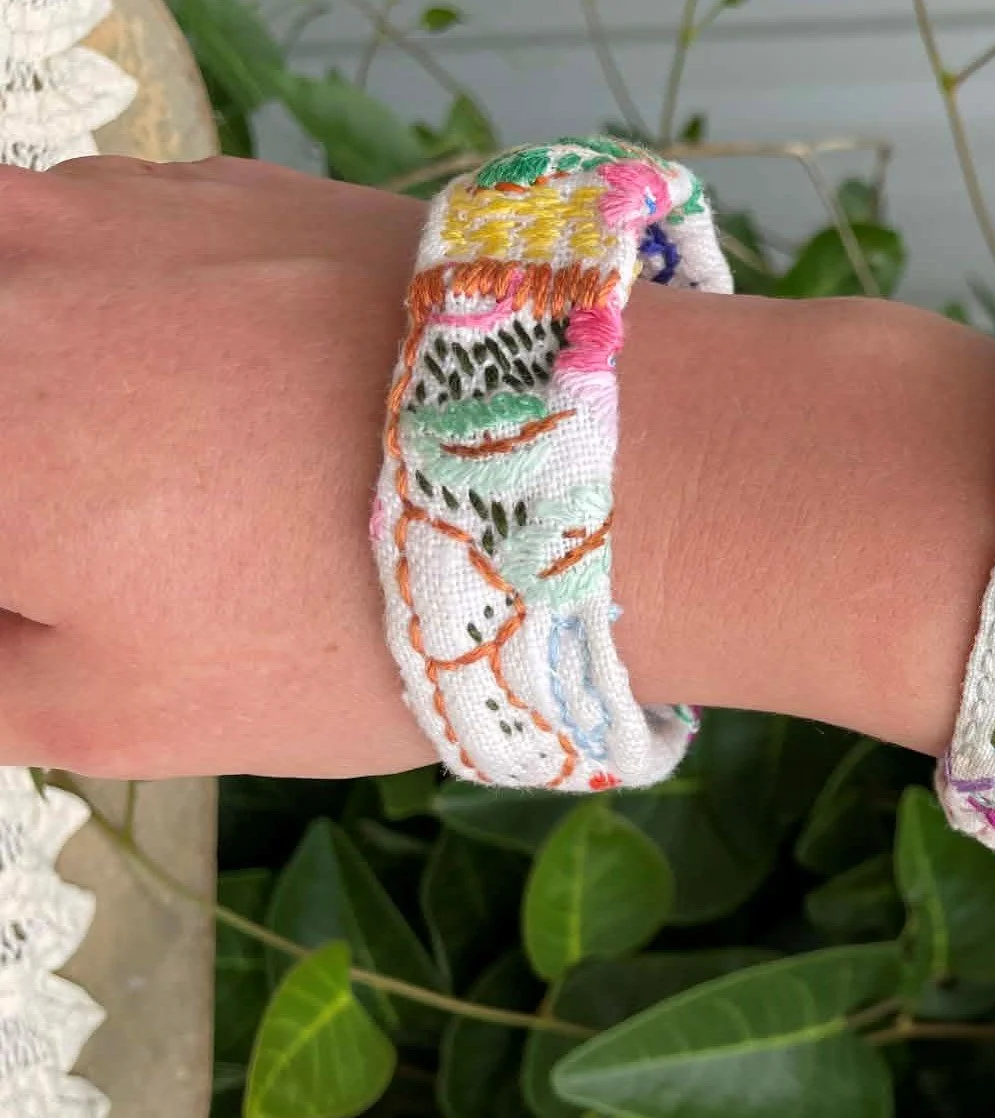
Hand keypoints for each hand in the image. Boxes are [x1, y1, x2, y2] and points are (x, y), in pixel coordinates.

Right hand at [0, 156, 437, 777]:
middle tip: (88, 545)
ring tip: (137, 479)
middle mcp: (3, 279)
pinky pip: (90, 236)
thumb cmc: (337, 616)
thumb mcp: (111, 706)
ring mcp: (103, 206)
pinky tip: (197, 395)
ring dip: (40, 374)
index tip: (48, 592)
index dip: (20, 572)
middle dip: (35, 482)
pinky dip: (93, 307)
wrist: (584, 471)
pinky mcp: (214, 182)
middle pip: (0, 373)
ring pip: (10, 280)